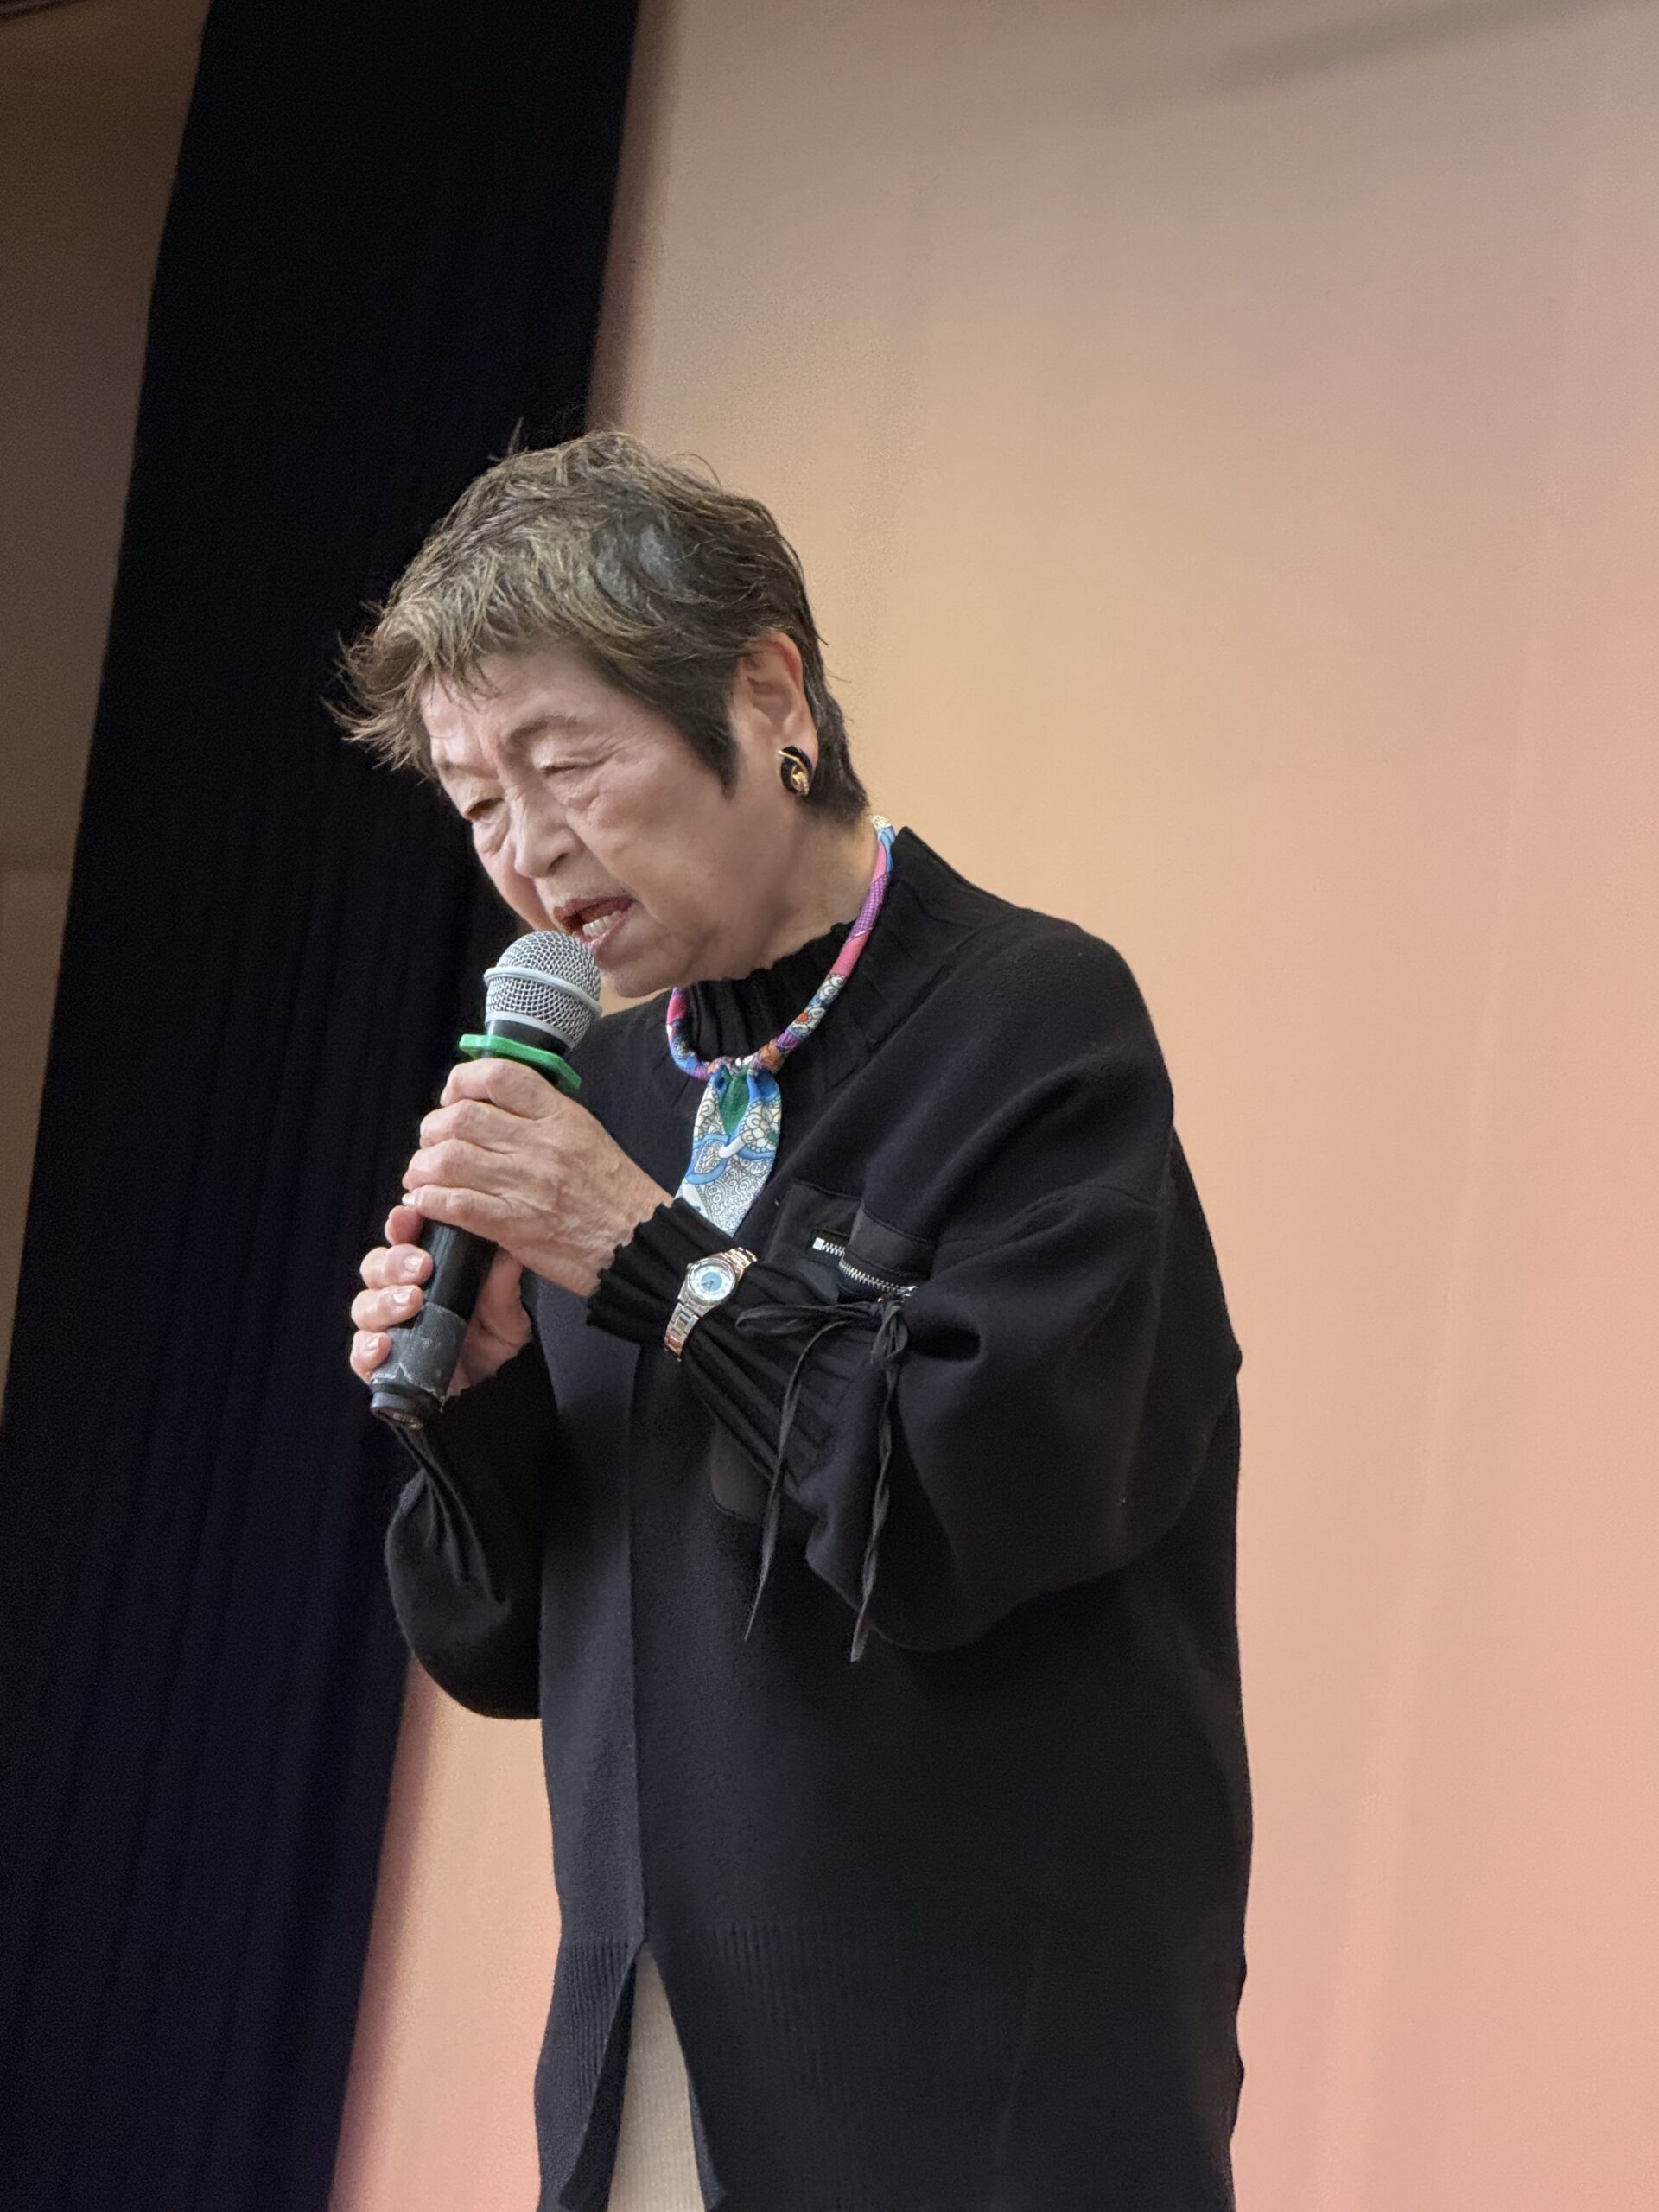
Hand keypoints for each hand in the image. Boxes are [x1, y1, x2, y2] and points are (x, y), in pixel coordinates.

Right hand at [350, 1201, 530, 1394]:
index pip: (402, 1238)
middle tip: (421, 1266)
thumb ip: (502, 1281)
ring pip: (365, 1305)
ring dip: (384, 1301)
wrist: (494, 1390)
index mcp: (424, 1270)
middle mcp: (398, 1293)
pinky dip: (367, 1348)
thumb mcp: (506, 1309)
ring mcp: (386, 1328)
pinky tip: (384, 1345)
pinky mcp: (380, 1365)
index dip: (400, 1225)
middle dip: (394, 1262)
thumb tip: (507, 1245)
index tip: (408, 1218)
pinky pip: (359, 1353)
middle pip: (376, 1267)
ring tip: (412, 1302)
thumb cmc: (494, 1339)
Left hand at [399, 1056, 671, 1299]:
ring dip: (423, 1167)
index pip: (499, 1077)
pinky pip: (456, 1204)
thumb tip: (494, 1110)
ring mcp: (526, 1185)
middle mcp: (540, 1145)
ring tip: (421, 1176)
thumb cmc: (617, 1194)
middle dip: (433, 1129)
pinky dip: (431, 1201)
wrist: (640, 1243)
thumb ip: (543, 1120)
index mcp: (560, 1117)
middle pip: (462, 1118)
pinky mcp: (516, 1225)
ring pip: (449, 1160)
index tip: (453, 1098)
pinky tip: (427, 1201)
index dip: (462, 1081)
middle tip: (431, 1144)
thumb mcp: (587, 1136)